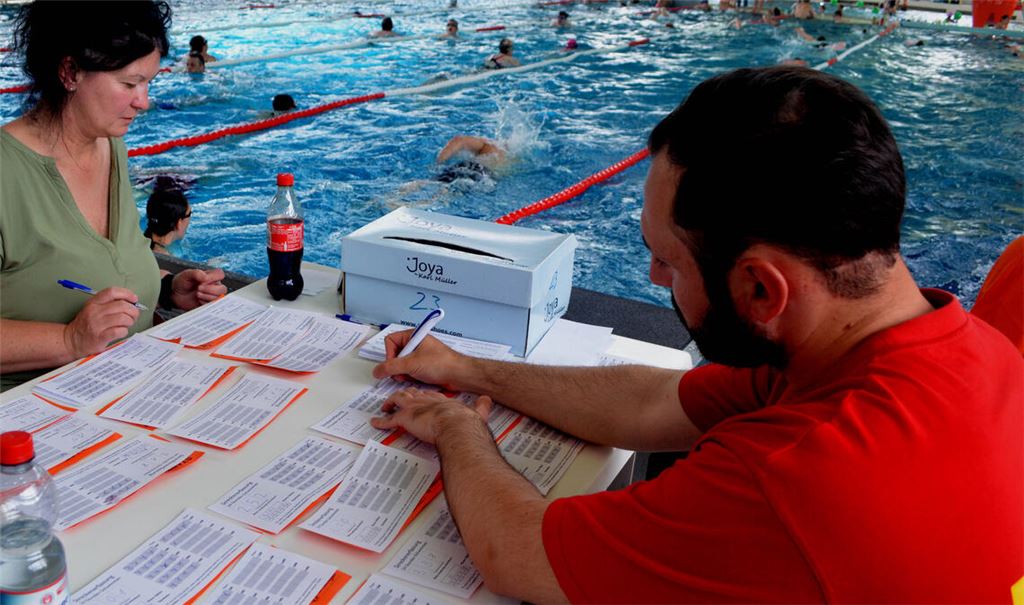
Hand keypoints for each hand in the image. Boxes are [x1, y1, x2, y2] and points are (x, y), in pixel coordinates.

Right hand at [63, 287, 140, 358]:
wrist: (71, 340)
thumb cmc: (86, 324)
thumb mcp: (93, 308)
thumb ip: (108, 303)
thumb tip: (130, 302)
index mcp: (93, 303)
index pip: (112, 292)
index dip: (126, 294)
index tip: (134, 299)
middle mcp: (94, 312)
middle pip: (121, 305)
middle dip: (133, 310)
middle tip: (134, 315)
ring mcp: (97, 324)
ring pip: (122, 318)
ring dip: (130, 321)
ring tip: (128, 324)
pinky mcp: (100, 337)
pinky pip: (119, 331)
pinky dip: (124, 331)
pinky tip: (121, 331)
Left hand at [170, 269, 225, 310]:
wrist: (174, 293)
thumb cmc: (182, 282)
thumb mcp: (187, 274)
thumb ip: (197, 273)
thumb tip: (206, 277)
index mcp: (210, 276)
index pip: (221, 274)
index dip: (213, 278)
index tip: (203, 279)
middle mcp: (213, 286)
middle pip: (222, 289)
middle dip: (210, 289)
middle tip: (199, 288)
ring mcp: (211, 296)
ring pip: (219, 298)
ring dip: (207, 296)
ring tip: (197, 294)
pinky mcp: (208, 304)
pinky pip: (213, 306)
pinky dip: (205, 303)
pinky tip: (198, 300)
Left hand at [369, 387, 491, 443]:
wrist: (456, 425)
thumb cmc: (464, 422)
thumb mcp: (476, 412)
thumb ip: (481, 407)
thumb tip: (487, 401)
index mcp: (440, 399)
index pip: (428, 394)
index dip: (422, 395)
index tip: (420, 396)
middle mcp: (425, 400)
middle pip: (411, 393)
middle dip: (404, 395)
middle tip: (399, 397)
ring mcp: (413, 408)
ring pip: (397, 400)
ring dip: (390, 403)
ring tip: (385, 406)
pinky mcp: (405, 418)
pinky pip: (389, 420)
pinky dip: (381, 422)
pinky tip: (376, 423)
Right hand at [372, 331, 466, 387]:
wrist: (459, 375)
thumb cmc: (441, 363)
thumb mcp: (411, 364)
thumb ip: (390, 367)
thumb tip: (376, 371)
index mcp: (413, 336)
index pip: (390, 341)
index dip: (389, 354)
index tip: (395, 364)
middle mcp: (415, 344)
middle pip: (394, 354)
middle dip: (396, 366)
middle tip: (403, 372)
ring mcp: (419, 355)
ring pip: (401, 364)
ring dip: (403, 373)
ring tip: (411, 376)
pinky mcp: (423, 366)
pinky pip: (409, 371)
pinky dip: (410, 376)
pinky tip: (417, 379)